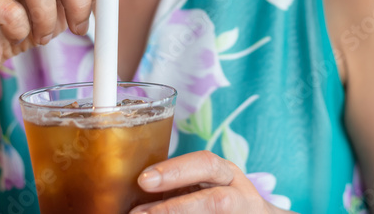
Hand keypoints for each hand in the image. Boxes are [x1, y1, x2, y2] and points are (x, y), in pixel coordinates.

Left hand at [130, 151, 284, 213]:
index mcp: (228, 175)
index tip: (143, 180)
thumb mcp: (204, 184)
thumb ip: (178, 185)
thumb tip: (133, 193)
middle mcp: (240, 196)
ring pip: (213, 211)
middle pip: (216, 201)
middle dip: (174, 208)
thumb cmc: (218, 199)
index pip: (206, 165)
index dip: (175, 170)